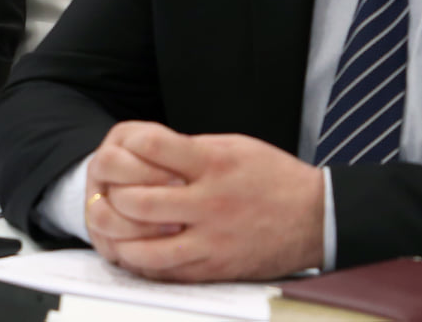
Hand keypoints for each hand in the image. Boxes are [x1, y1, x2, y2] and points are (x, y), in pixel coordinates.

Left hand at [85, 122, 322, 282]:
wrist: (317, 217)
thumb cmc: (274, 178)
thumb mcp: (233, 148)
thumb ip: (191, 152)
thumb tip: (147, 154)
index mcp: (213, 164)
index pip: (153, 148)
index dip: (126, 147)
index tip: (118, 150)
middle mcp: (210, 203)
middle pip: (141, 201)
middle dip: (114, 196)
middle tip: (105, 194)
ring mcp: (213, 240)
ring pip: (148, 248)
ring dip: (120, 238)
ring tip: (109, 230)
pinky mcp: (217, 268)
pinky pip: (169, 273)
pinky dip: (144, 265)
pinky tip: (133, 254)